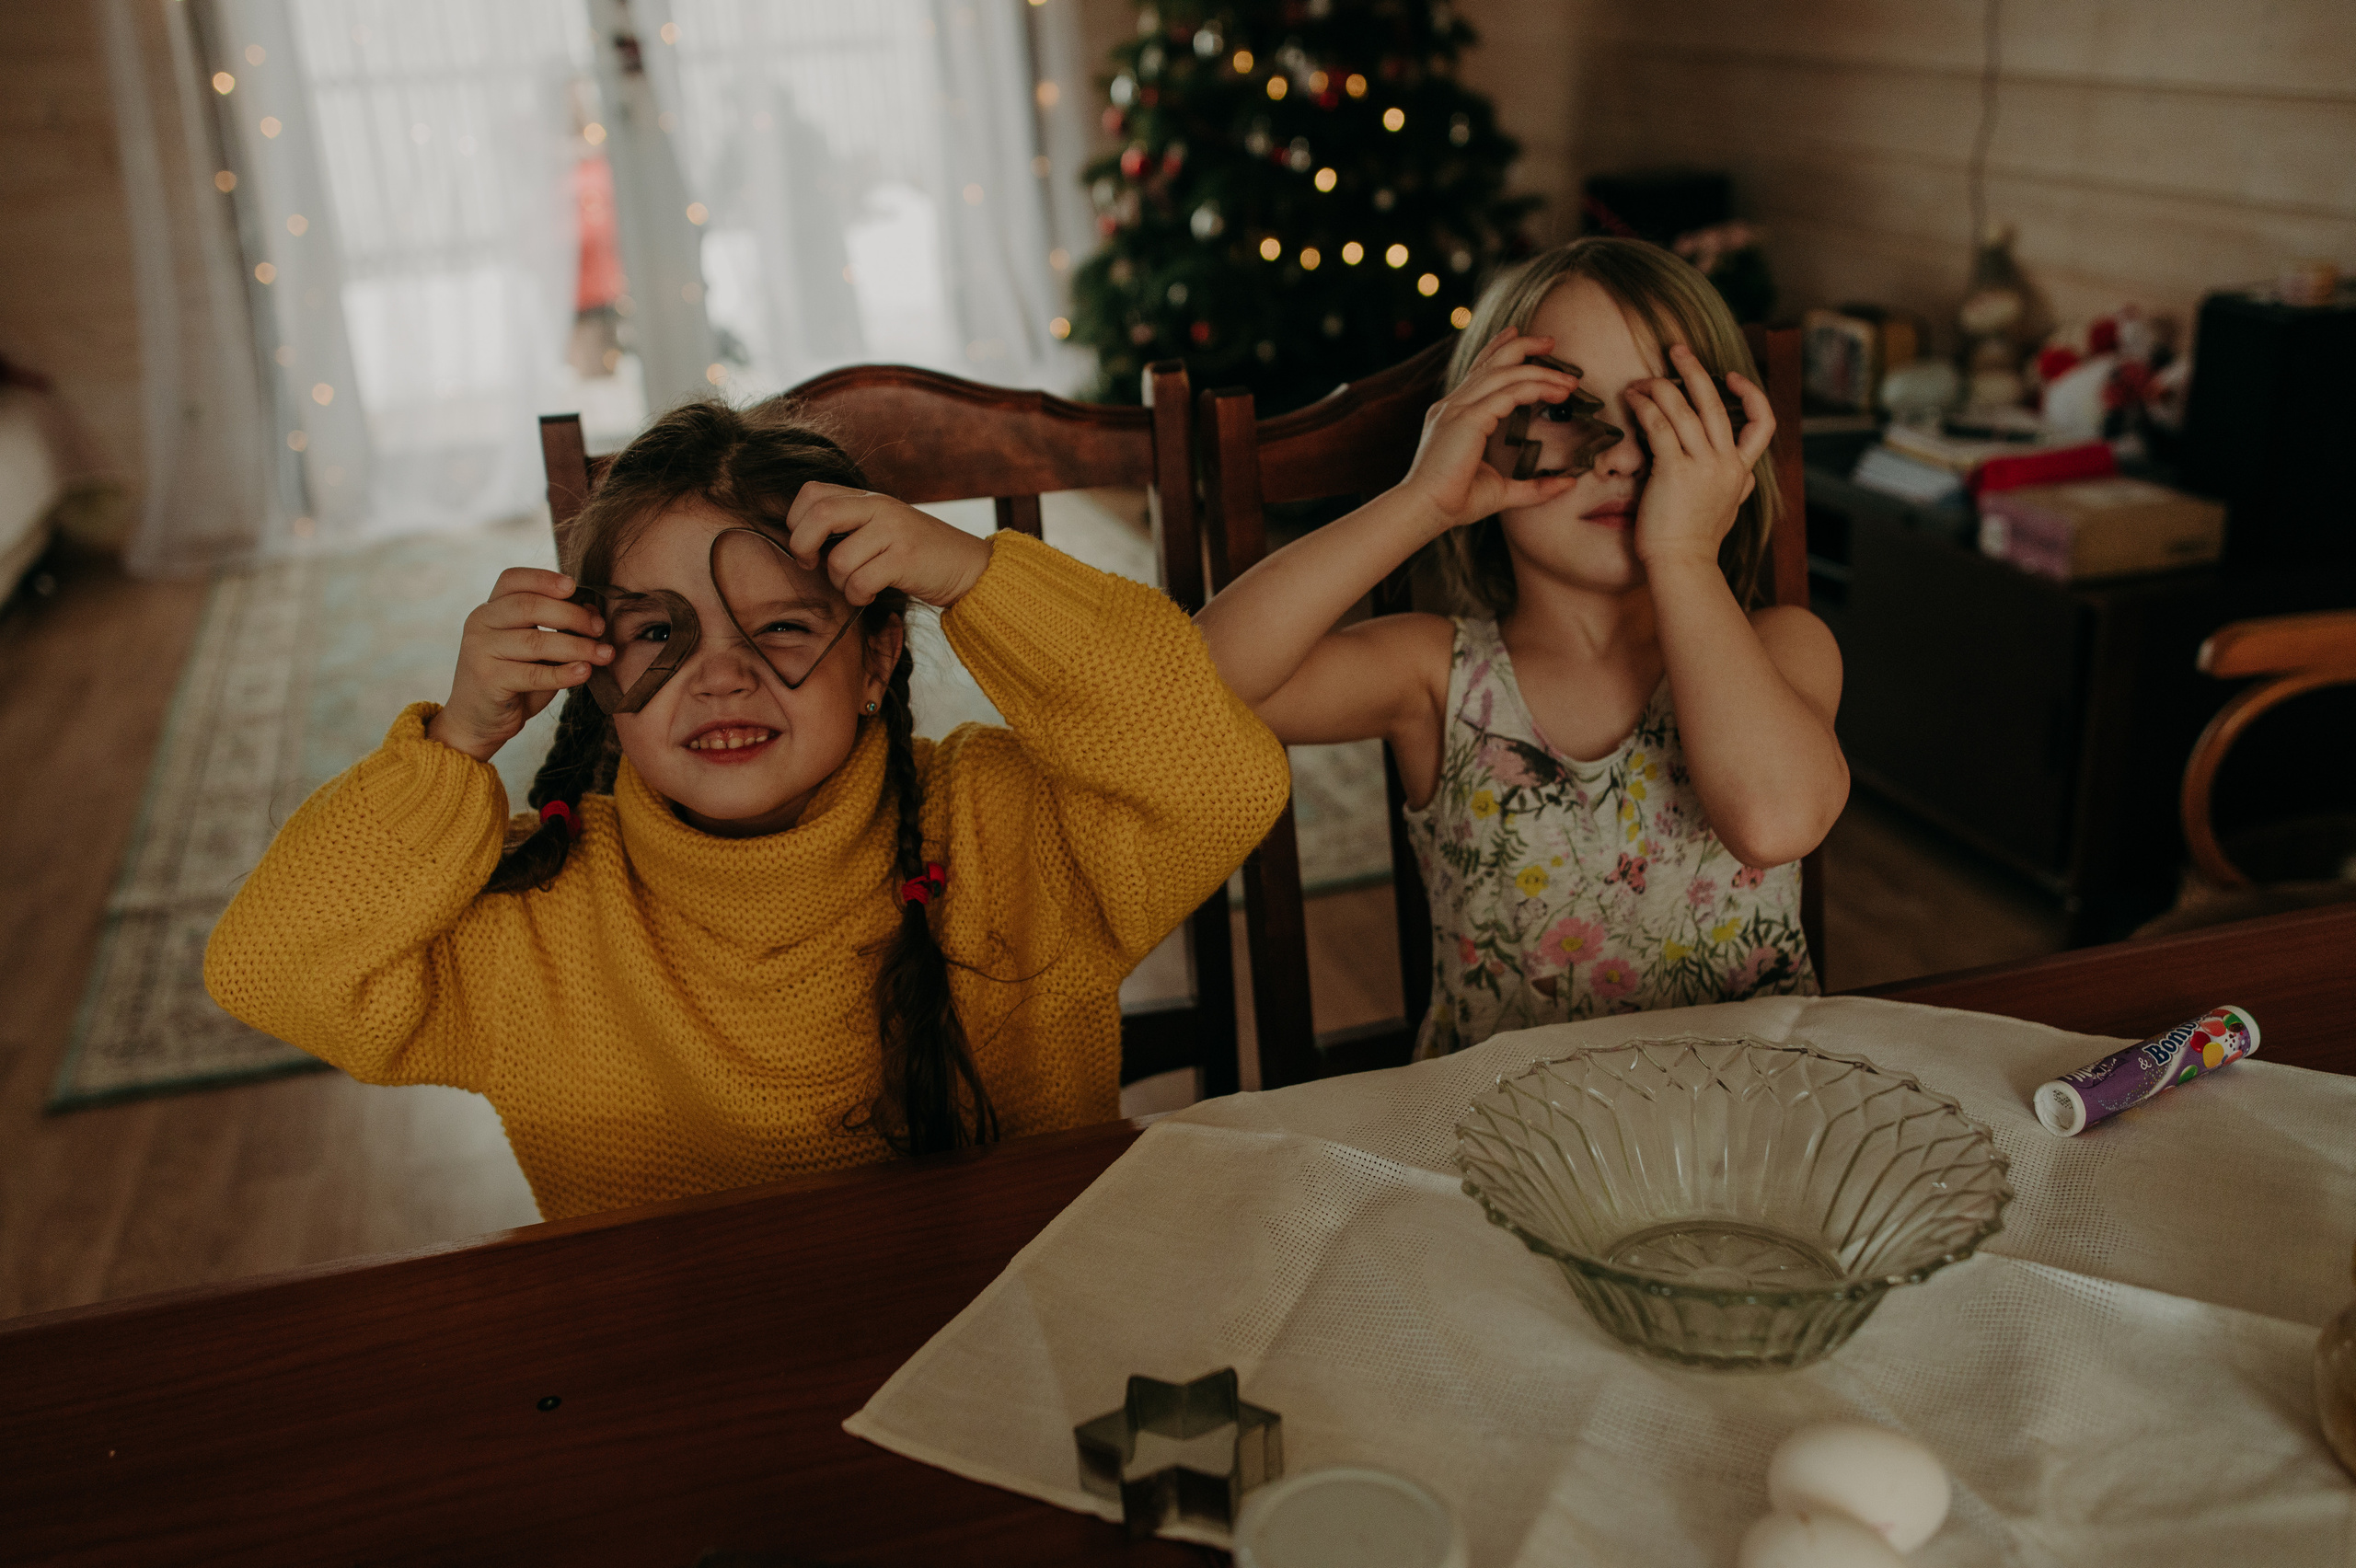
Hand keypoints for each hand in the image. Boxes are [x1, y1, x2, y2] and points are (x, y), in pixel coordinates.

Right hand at [428, 567, 611, 761]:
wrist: (477, 722)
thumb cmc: (513, 681)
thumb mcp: (535, 650)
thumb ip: (556, 628)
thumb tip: (592, 609)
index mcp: (490, 609)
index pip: (513, 580)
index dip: (544, 578)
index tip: (574, 586)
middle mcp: (480, 623)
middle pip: (530, 606)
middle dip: (572, 615)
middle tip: (600, 628)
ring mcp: (480, 650)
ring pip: (536, 641)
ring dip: (577, 646)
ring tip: (604, 654)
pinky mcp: (488, 679)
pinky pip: (533, 673)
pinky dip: (564, 673)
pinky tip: (585, 672)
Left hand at [785, 484, 992, 608]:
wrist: (970, 568)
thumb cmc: (919, 555)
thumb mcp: (883, 528)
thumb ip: (849, 526)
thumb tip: (802, 545)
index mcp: (869, 498)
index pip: (811, 493)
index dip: (796, 521)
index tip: (807, 547)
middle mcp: (880, 507)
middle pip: (818, 515)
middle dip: (802, 547)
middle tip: (812, 565)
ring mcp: (894, 531)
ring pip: (838, 560)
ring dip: (839, 584)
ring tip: (857, 586)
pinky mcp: (906, 559)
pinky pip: (860, 582)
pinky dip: (858, 597)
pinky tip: (870, 595)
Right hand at [1396, 330, 1584, 533]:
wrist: (1424, 511)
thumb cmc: (1453, 503)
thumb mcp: (1501, 491)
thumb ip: (1533, 487)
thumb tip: (1566, 484)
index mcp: (1452, 415)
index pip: (1478, 371)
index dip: (1498, 349)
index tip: (1519, 335)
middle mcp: (1453, 406)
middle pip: (1492, 362)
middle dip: (1523, 346)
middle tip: (1551, 342)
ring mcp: (1457, 409)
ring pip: (1504, 373)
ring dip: (1541, 372)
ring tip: (1569, 379)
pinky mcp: (1468, 418)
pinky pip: (1508, 393)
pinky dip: (1535, 388)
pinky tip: (1557, 393)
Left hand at [1622, 343, 1774, 572]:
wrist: (1683, 566)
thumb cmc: (1697, 543)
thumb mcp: (1729, 510)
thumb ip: (1737, 487)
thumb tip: (1744, 477)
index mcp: (1741, 471)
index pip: (1763, 424)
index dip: (1751, 395)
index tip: (1732, 378)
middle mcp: (1727, 464)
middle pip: (1715, 403)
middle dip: (1695, 370)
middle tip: (1676, 349)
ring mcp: (1702, 466)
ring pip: (1684, 409)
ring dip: (1661, 387)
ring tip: (1642, 379)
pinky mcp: (1674, 471)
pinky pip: (1660, 426)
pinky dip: (1646, 407)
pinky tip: (1633, 399)